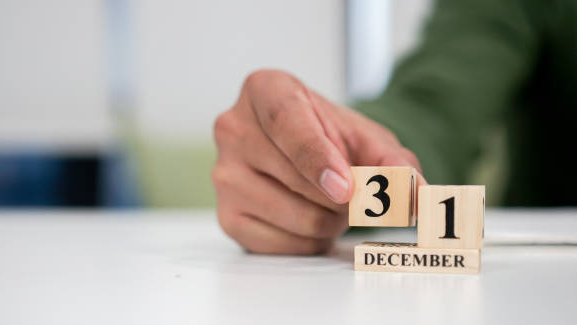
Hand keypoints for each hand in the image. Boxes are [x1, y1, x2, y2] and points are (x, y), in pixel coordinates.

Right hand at [212, 69, 423, 253]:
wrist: (304, 152)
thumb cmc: (330, 138)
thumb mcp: (367, 138)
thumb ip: (396, 163)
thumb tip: (416, 195)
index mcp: (265, 91)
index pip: (286, 123)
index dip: (318, 158)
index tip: (346, 188)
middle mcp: (233, 129)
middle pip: (297, 179)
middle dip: (342, 195)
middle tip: (349, 187)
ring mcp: (224, 175)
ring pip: (297, 217)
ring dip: (331, 219)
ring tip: (327, 200)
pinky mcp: (227, 217)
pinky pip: (285, 245)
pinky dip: (312, 240)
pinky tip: (309, 217)